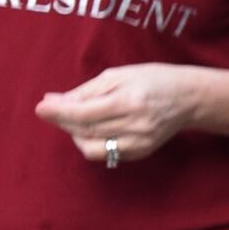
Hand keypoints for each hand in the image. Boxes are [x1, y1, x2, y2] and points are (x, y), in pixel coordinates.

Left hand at [35, 64, 228, 165]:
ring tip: (76, 120)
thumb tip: (53, 100)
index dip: (59, 112)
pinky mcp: (140, 153)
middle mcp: (134, 125)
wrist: (188, 98)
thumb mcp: (119, 76)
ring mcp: (138, 143)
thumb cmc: (152, 79)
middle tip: (52, 110)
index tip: (40, 108)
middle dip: (63, 121)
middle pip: (85, 130)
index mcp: (128, 101)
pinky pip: (105, 154)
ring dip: (75, 135)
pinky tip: (93, 129)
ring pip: (92, 147)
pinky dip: (92, 142)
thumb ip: (86, 90)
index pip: (84, 113)